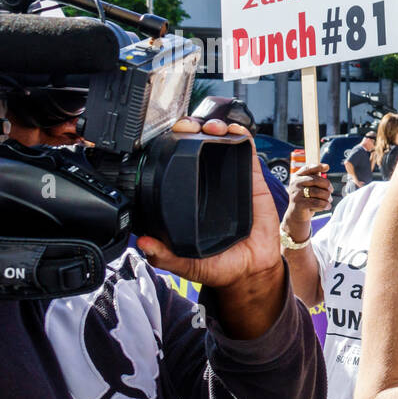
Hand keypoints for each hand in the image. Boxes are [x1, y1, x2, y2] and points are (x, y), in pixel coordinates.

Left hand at [136, 119, 279, 287]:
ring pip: (221, 145)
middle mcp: (208, 186)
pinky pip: (247, 152)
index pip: (176, 166)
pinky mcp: (254, 182)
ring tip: (211, 127)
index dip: (170, 148)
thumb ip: (164, 256)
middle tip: (186, 127)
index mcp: (189, 199)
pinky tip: (235, 131)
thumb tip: (143, 243)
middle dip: (191, 130)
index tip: (164, 140)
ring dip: (215, 127)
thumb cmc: (220, 266)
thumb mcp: (186, 263)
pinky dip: (241, 136)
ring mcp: (231, 181)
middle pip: (197, 148)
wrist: (254, 271)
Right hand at [286, 162, 331, 224]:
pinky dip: (325, 205)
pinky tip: (327, 206)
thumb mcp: (309, 186)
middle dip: (327, 186)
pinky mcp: (299, 204)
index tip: (327, 167)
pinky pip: (317, 203)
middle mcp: (295, 183)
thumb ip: (316, 177)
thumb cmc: (307, 198)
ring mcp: (296, 193)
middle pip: (316, 180)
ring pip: (319, 192)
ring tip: (329, 200)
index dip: (318, 166)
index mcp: (296, 177)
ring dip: (327, 197)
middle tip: (331, 190)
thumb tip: (326, 166)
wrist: (297, 214)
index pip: (308, 168)